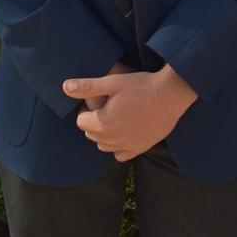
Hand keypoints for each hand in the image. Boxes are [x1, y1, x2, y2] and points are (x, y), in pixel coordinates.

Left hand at [63, 66, 197, 160]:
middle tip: (107, 106)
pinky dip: (118, 145)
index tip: (96, 100)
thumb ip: (87, 86)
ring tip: (116, 116)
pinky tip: (126, 131)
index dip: (85, 110)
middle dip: (94, 122)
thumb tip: (64, 87)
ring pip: (104, 145)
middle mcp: (112, 140)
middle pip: (91, 134)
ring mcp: (127, 146)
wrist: (171, 94)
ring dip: (105, 134)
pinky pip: (120, 154)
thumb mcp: (113, 82)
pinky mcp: (140, 148)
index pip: (81, 122)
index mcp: (103, 124)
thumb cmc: (141, 85)